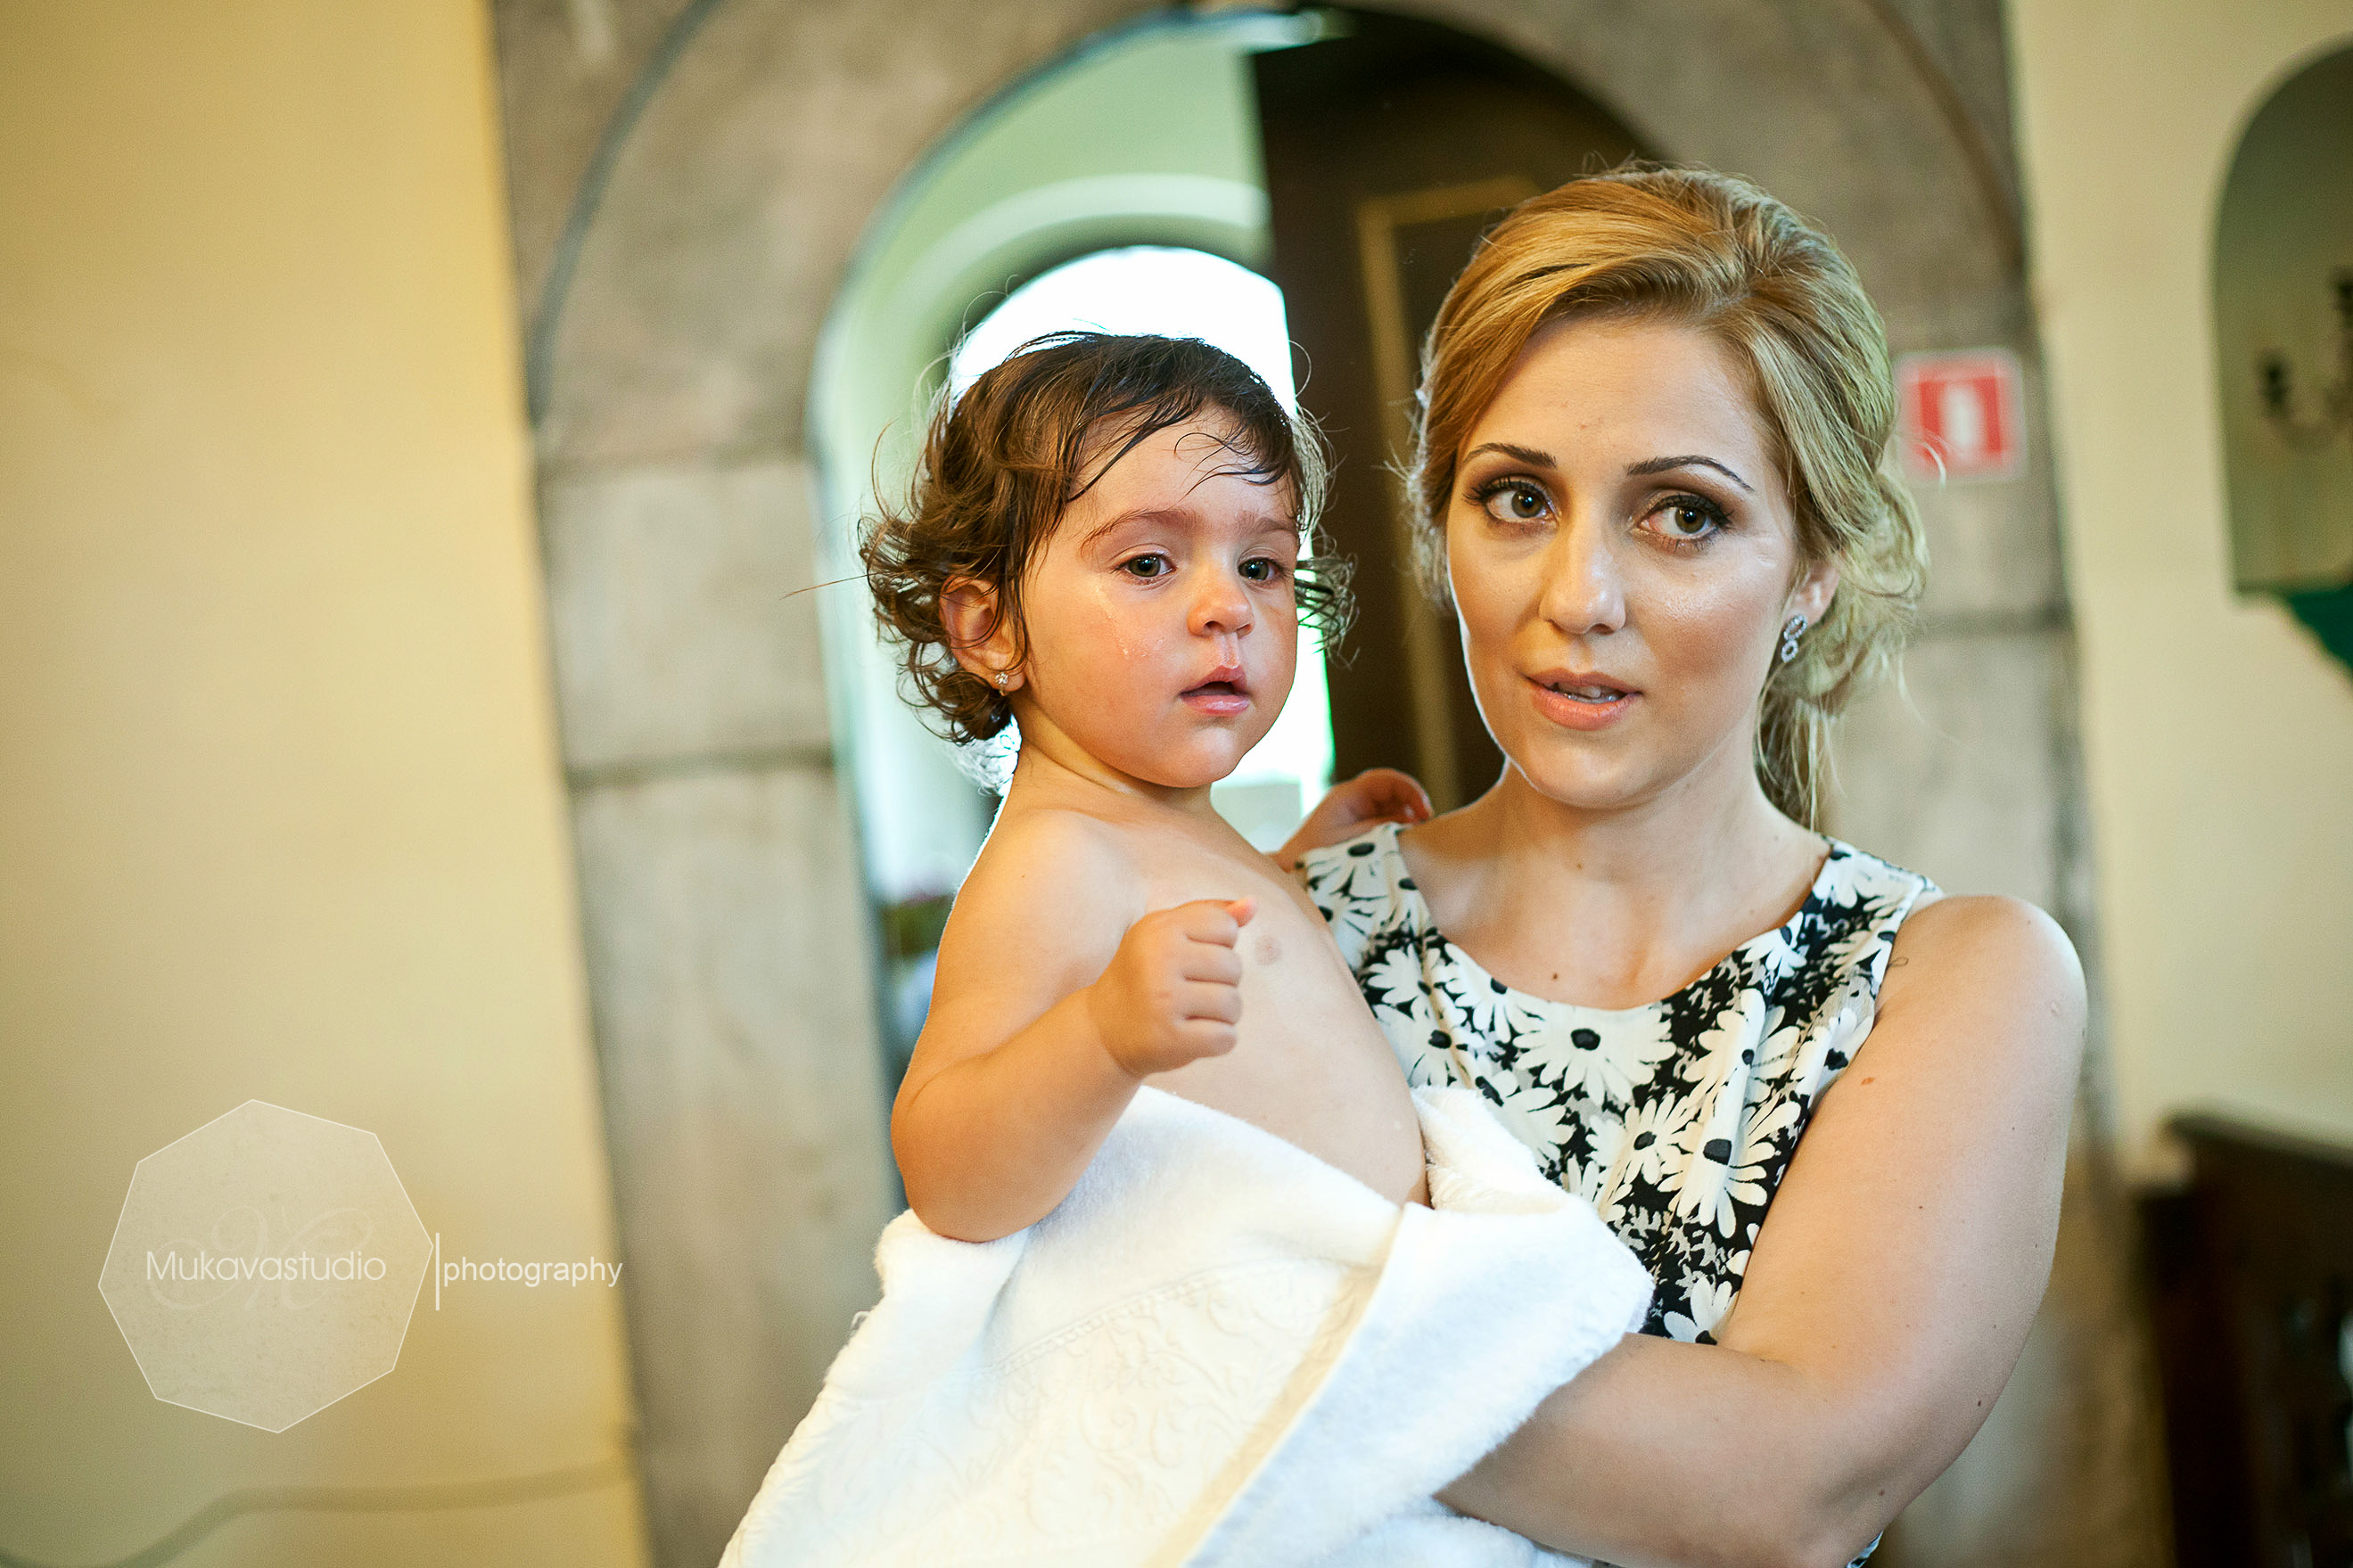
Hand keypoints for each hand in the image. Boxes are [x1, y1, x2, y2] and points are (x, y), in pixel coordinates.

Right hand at [1084, 899, 1254, 1078]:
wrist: (1103, 1030)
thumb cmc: (1145, 977)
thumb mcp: (1167, 935)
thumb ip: (1210, 915)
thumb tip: (1252, 904)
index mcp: (1159, 927)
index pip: (1225, 926)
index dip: (1219, 945)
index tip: (1192, 960)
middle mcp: (1159, 958)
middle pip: (1233, 966)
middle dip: (1223, 983)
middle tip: (1191, 992)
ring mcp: (1163, 1000)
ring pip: (1233, 1004)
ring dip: (1222, 1015)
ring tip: (1193, 1014)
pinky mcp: (1169, 1038)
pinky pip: (1226, 1038)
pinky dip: (1217, 1041)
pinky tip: (1192, 1036)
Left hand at [1275, 768, 1432, 867]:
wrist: (1292, 875)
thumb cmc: (1317, 858)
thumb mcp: (1354, 844)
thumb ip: (1385, 831)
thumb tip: (1414, 823)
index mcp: (1348, 796)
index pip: (1387, 781)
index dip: (1411, 791)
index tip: (1424, 813)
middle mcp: (1354, 800)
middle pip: (1394, 792)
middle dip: (1413, 807)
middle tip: (1424, 828)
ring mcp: (1358, 814)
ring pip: (1394, 808)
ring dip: (1408, 821)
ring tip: (1415, 841)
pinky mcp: (1362, 829)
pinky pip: (1388, 824)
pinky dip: (1400, 833)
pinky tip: (1405, 848)